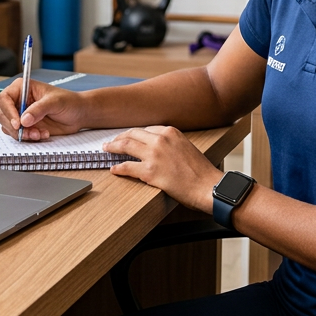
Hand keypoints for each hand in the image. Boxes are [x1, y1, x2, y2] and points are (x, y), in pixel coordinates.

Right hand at [0, 81, 85, 139]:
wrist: (78, 114)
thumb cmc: (69, 101)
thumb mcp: (55, 102)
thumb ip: (39, 109)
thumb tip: (24, 120)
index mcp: (22, 88)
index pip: (4, 98)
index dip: (8, 111)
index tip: (18, 123)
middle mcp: (18, 101)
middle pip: (3, 115)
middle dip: (15, 127)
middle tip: (29, 132)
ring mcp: (21, 115)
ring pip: (9, 127)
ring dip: (22, 134)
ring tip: (39, 134)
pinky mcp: (26, 127)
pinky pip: (18, 135)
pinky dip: (28, 138)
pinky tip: (42, 134)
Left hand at [104, 127, 222, 212]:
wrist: (208, 186)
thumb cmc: (201, 172)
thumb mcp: (187, 148)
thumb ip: (172, 145)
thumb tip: (160, 150)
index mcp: (171, 132)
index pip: (146, 129)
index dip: (134, 134)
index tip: (128, 137)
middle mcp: (161, 139)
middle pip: (133, 134)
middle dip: (120, 137)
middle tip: (112, 142)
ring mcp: (154, 155)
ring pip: (126, 146)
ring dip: (113, 147)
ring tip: (107, 149)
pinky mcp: (149, 172)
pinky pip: (127, 167)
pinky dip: (118, 168)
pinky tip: (113, 169)